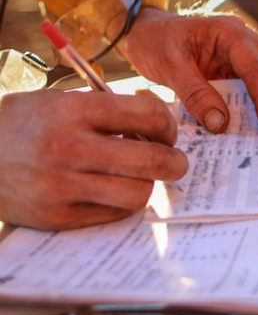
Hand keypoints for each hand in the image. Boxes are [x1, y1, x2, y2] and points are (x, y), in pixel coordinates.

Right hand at [0, 90, 187, 229]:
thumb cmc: (24, 124)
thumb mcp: (59, 99)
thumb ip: (104, 107)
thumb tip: (154, 121)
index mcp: (73, 110)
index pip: (147, 114)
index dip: (167, 124)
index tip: (165, 130)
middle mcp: (69, 147)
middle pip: (151, 160)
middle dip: (175, 161)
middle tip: (176, 162)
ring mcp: (63, 185)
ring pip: (137, 193)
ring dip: (148, 185)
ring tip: (139, 177)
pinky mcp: (58, 215)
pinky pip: (112, 213)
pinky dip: (121, 202)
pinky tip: (112, 189)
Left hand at [118, 8, 257, 134]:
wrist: (142, 31)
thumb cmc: (155, 40)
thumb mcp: (170, 66)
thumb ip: (196, 94)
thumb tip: (220, 123)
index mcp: (230, 33)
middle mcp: (243, 40)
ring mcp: (241, 54)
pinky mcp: (233, 67)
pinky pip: (251, 85)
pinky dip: (252, 103)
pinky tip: (246, 124)